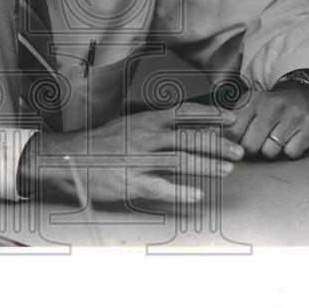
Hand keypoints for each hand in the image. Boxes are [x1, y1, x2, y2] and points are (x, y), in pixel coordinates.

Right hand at [17, 103, 244, 204]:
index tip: (232, 118)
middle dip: (218, 145)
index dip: (211, 115)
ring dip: (207, 165)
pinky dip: (181, 192)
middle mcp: (146, 137)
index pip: (185, 112)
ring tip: (227, 170)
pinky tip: (197, 195)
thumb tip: (190, 126)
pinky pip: (161, 188)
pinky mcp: (131, 183)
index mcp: (146, 120)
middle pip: (190, 138)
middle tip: (239, 151)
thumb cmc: (103, 142)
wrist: (69, 158)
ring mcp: (139, 160)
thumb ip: (158, 126)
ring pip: (181, 161)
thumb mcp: (130, 125)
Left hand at [224, 83, 308, 160]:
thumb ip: (228, 122)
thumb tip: (208, 135)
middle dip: (252, 148)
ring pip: (270, 152)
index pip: (233, 131)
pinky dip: (289, 151)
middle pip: (250, 145)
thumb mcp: (247, 107)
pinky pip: (290, 154)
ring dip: (271, 150)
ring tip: (275, 137)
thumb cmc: (269, 108)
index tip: (237, 141)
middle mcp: (273, 106)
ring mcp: (292, 116)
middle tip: (258, 139)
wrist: (302, 97)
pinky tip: (290, 139)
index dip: (233, 142)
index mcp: (253, 100)